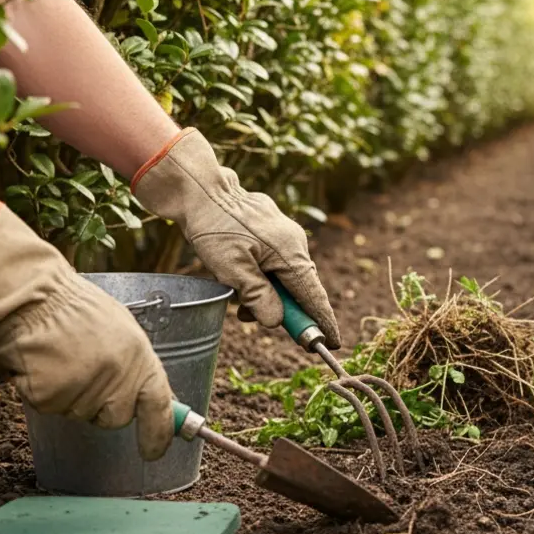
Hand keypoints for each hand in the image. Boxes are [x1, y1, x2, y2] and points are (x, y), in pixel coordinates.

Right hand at [0, 203, 172, 459]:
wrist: (31, 299)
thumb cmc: (76, 309)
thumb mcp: (124, 331)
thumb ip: (138, 366)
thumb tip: (153, 397)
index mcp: (140, 360)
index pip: (160, 408)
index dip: (159, 434)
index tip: (155, 450)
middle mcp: (116, 380)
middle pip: (116, 418)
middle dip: (105, 406)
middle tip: (88, 374)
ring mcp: (83, 391)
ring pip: (82, 414)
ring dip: (74, 396)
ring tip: (64, 359)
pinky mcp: (51, 399)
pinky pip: (53, 408)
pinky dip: (47, 392)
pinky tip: (45, 364)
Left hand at [132, 129, 340, 347]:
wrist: (201, 190)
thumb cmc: (214, 228)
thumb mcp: (232, 269)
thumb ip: (258, 297)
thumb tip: (276, 322)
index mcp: (291, 254)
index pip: (314, 297)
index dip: (322, 322)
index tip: (333, 344)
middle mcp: (295, 244)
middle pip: (299, 288)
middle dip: (283, 309)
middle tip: (255, 319)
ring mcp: (285, 235)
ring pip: (284, 276)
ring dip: (267, 292)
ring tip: (237, 300)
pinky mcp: (272, 231)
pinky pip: (275, 261)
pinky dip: (262, 276)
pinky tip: (239, 277)